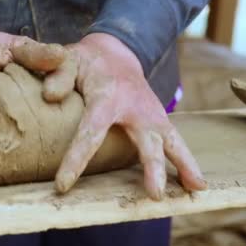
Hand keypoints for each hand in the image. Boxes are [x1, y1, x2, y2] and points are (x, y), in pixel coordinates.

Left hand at [54, 33, 206, 198]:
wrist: (117, 52)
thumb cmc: (87, 62)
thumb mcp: (68, 60)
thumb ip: (58, 74)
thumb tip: (49, 96)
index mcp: (107, 96)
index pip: (90, 132)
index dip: (76, 160)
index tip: (63, 185)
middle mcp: (136, 107)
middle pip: (146, 140)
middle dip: (152, 167)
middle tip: (155, 194)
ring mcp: (153, 114)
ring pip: (171, 141)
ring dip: (183, 165)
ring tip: (195, 190)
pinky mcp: (161, 121)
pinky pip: (176, 143)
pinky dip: (187, 162)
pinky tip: (195, 186)